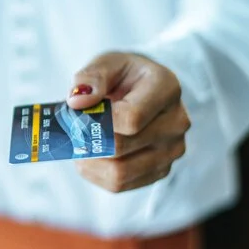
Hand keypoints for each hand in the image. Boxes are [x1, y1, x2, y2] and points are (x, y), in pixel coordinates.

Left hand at [66, 53, 189, 192]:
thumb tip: (78, 101)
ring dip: (90, 162)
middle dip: (89, 141)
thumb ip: (91, 76)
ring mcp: (172, 150)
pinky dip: (97, 174)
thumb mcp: (107, 63)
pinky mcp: (160, 171)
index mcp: (166, 88)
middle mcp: (176, 122)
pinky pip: (121, 185)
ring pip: (120, 173)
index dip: (98, 122)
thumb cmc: (124, 75)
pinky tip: (91, 157)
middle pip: (121, 147)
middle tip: (72, 131)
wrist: (142, 90)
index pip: (131, 118)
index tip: (80, 113)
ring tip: (79, 145)